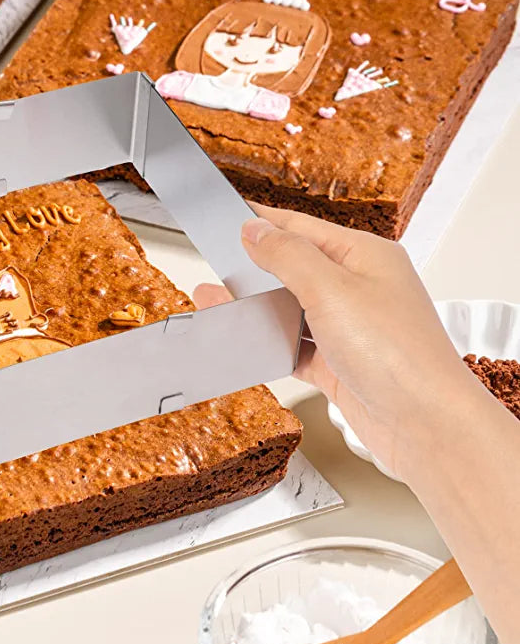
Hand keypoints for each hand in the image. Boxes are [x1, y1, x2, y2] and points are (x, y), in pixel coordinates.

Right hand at [237, 205, 488, 479]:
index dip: (265, 222)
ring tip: (219, 305)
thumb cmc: (399, 356)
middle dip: (254, 269)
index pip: (303, 228)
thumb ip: (287, 256)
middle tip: (218, 265)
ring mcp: (349, 329)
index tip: (231, 218)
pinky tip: (248, 344)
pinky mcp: (339, 365)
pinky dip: (270, 346)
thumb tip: (256, 230)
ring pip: (291, 310)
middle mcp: (359, 289)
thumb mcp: (332, 290)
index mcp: (366, 257)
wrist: (425, 425)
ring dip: (257, 310)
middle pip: (295, 268)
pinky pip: (295, 347)